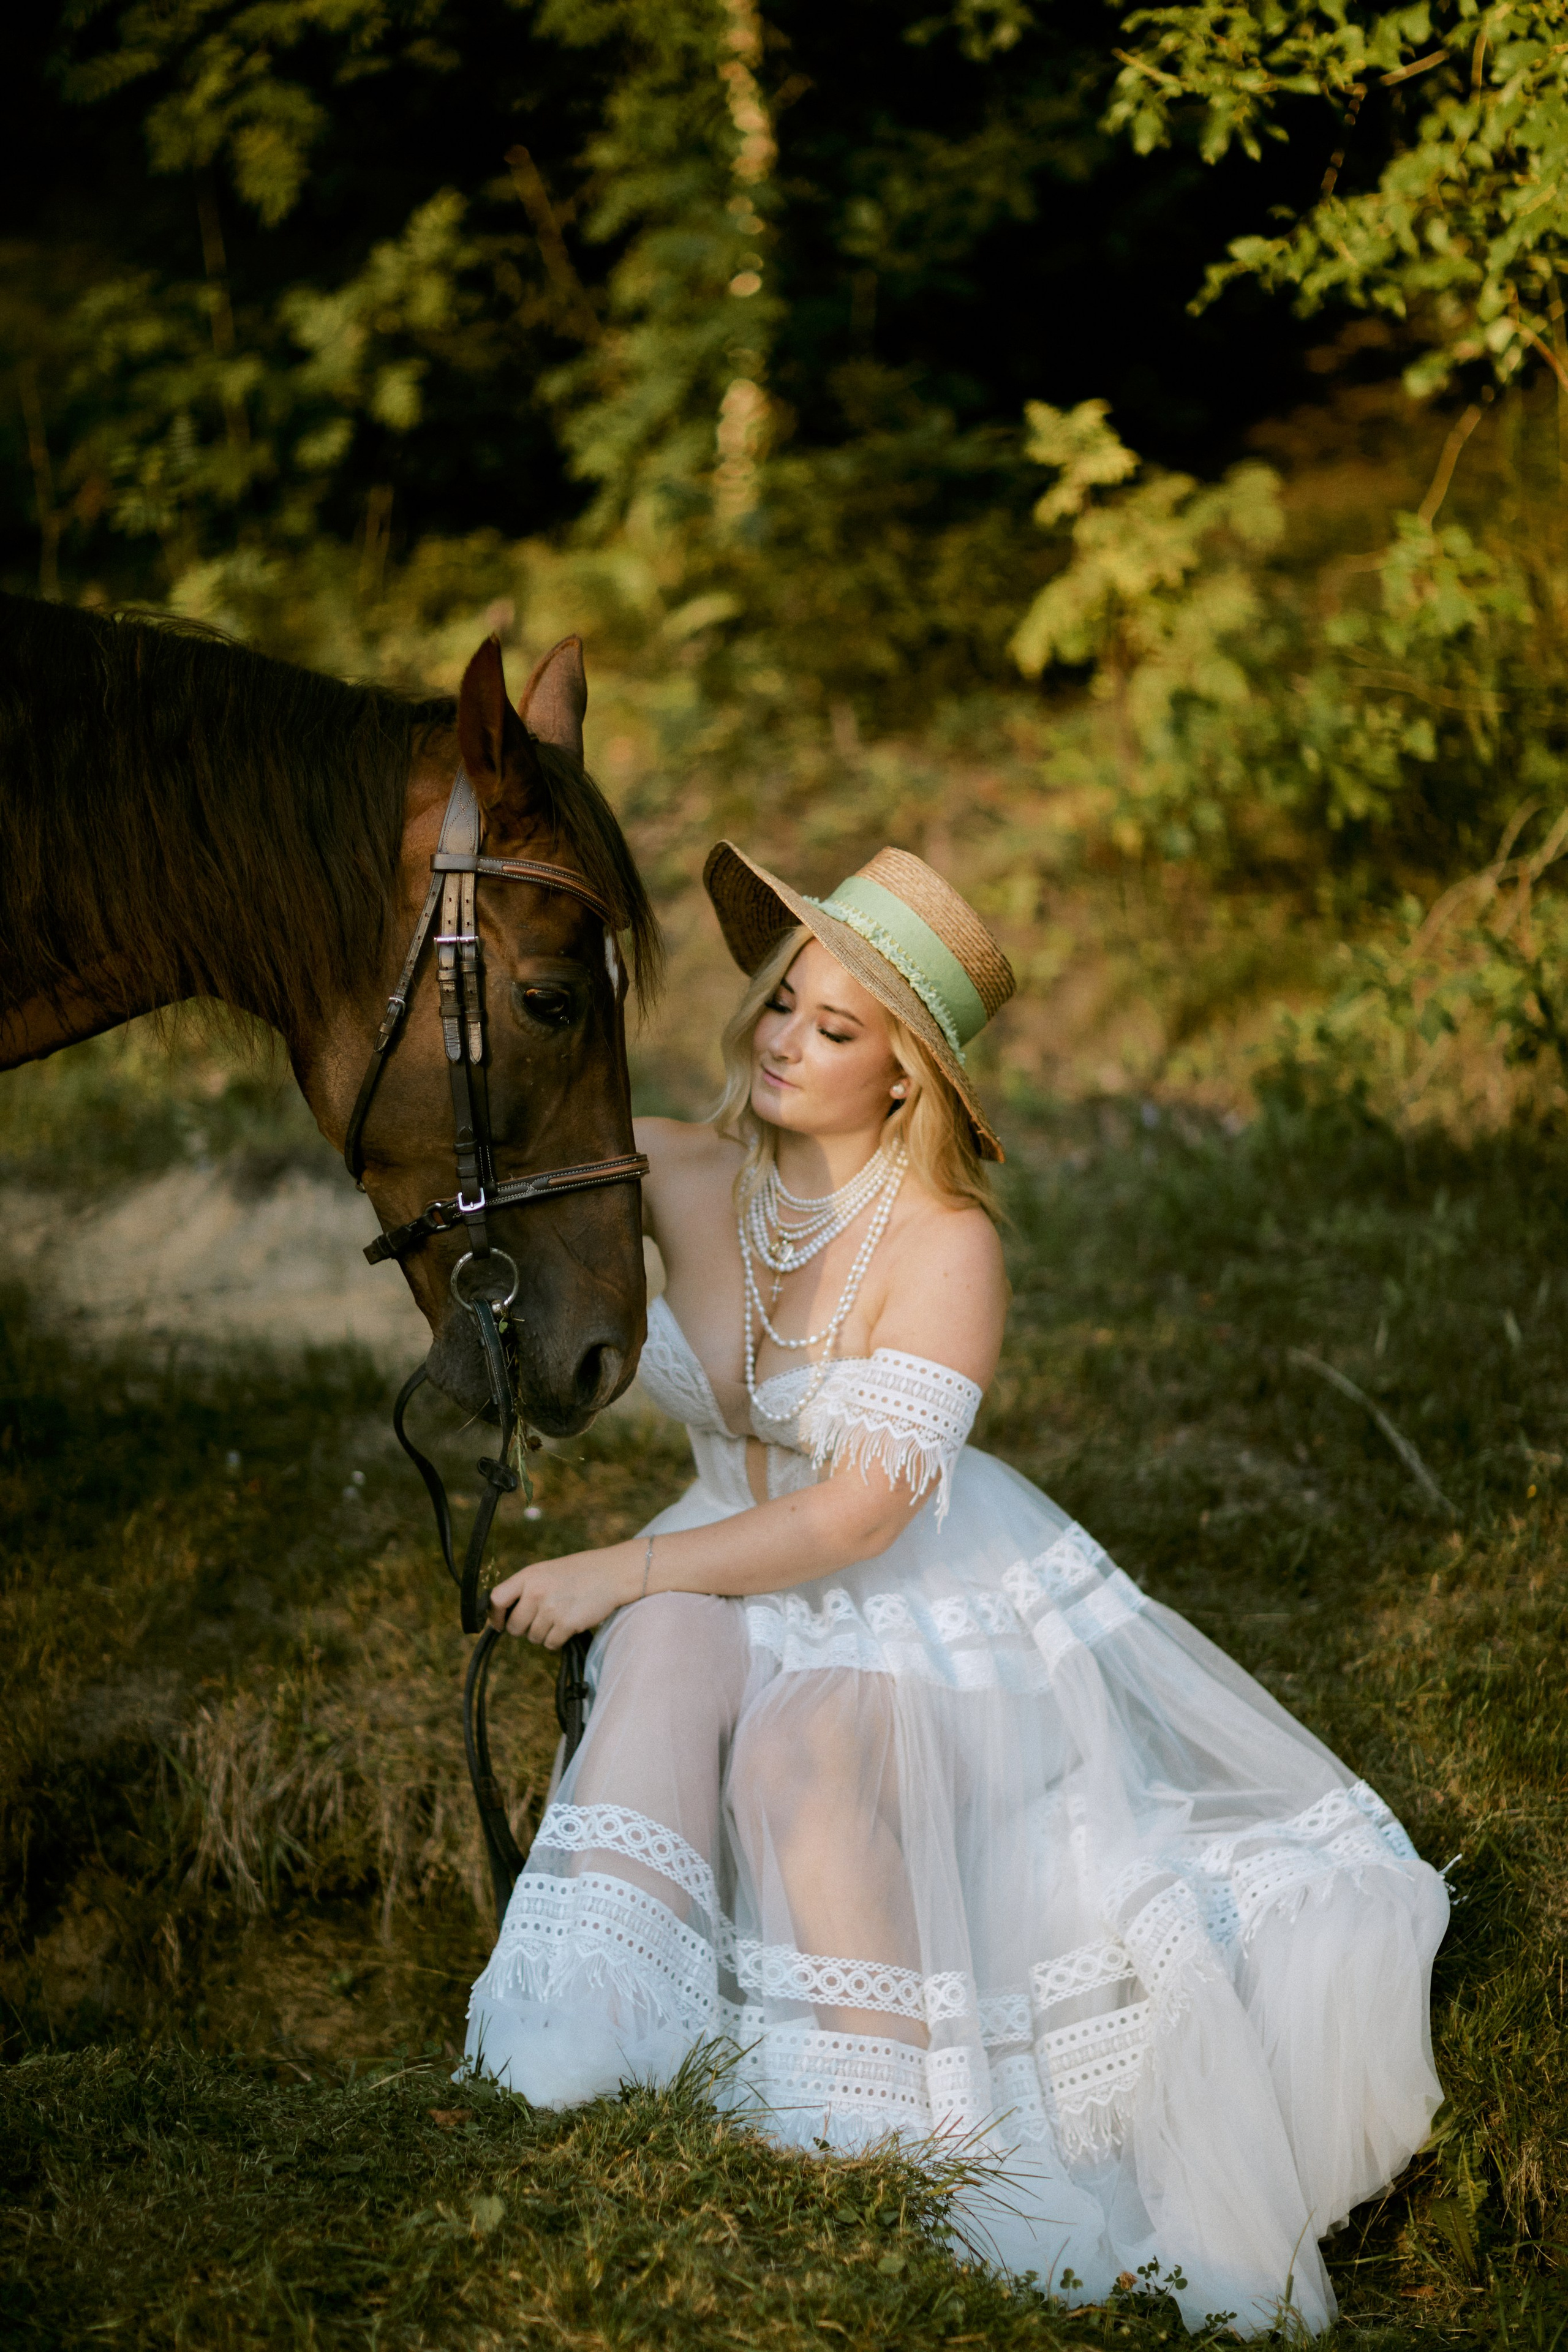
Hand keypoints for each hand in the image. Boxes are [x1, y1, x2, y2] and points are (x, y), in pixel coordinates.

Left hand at [488, 1541, 638, 1648]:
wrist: (611, 1573)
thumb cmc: (577, 1573)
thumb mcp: (546, 1571)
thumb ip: (525, 1588)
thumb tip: (503, 1615)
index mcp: (528, 1576)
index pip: (496, 1599)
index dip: (494, 1616)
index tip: (499, 1624)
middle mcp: (536, 1592)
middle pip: (514, 1626)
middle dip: (525, 1628)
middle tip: (542, 1618)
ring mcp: (551, 1609)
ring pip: (533, 1638)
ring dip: (544, 1634)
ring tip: (560, 1616)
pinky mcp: (566, 1624)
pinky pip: (550, 1644)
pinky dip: (558, 1640)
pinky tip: (569, 1624)